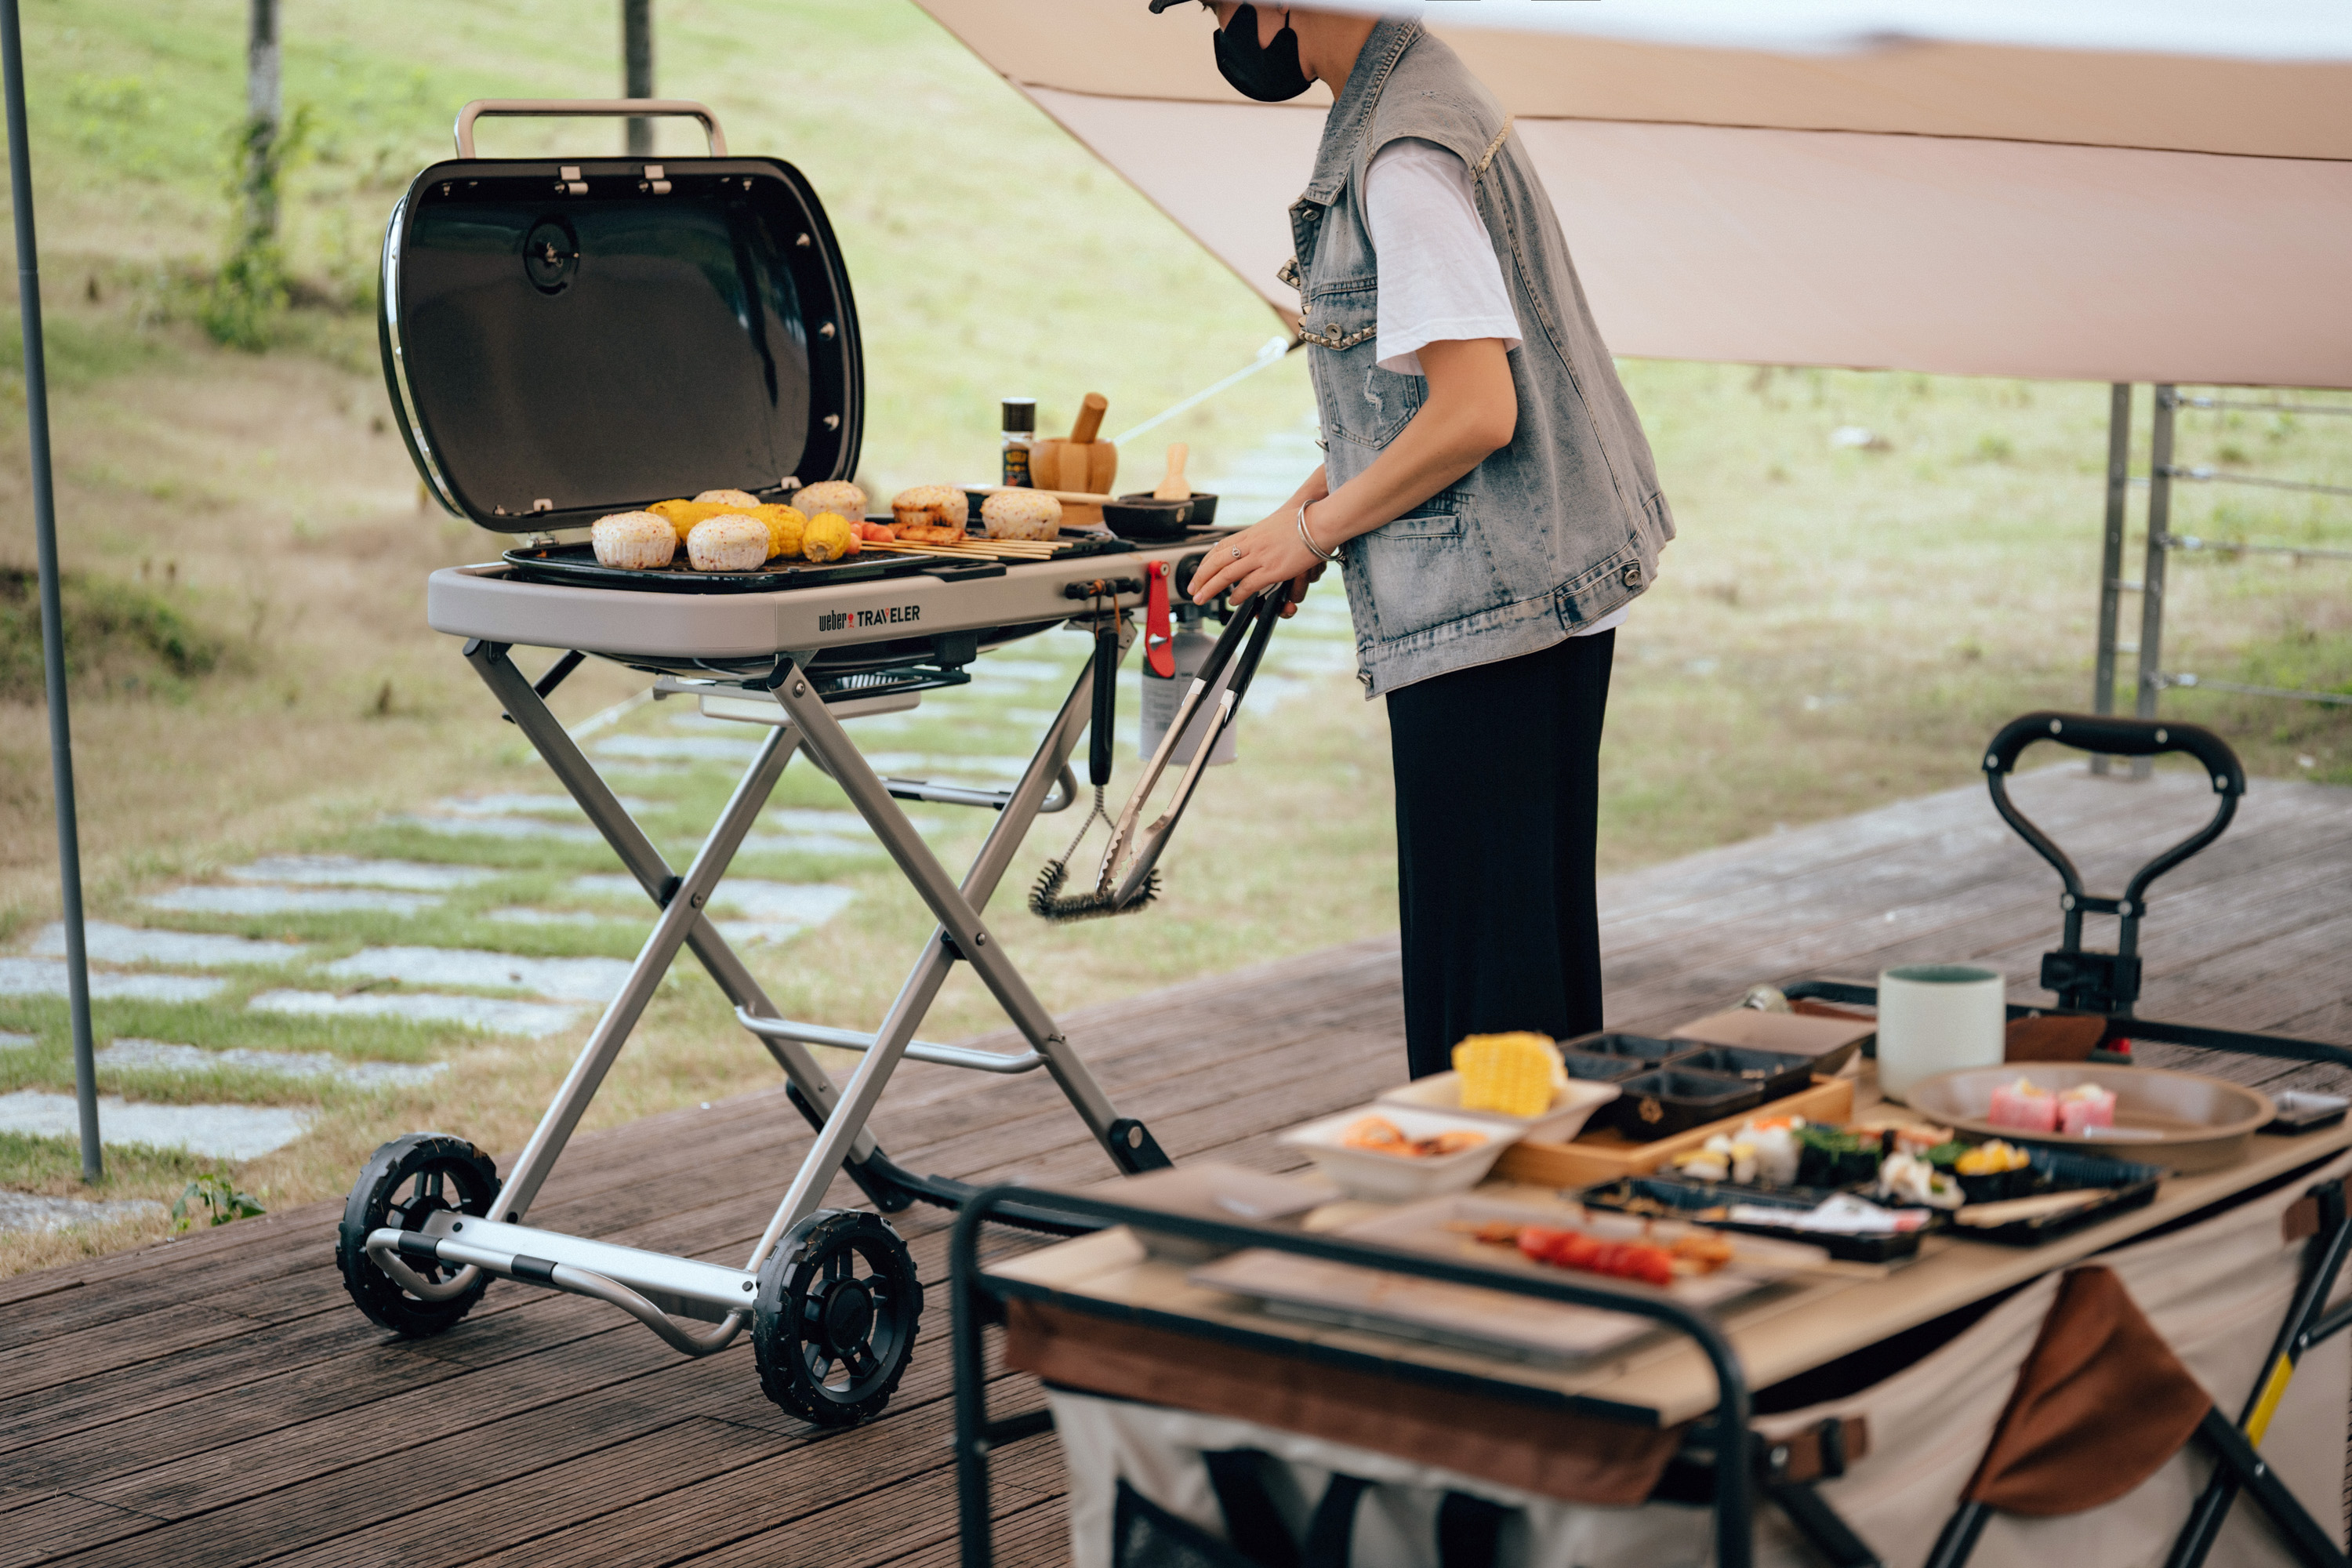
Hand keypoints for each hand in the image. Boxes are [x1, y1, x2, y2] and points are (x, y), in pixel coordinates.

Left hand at [1189, 503, 1327, 616]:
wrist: (1320, 521)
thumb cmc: (1304, 520)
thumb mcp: (1277, 524)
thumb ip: (1265, 535)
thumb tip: (1262, 540)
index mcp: (1252, 533)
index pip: (1220, 547)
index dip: (1206, 562)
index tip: (1198, 571)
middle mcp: (1252, 545)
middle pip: (1217, 562)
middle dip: (1201, 577)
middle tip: (1192, 589)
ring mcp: (1261, 557)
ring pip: (1227, 574)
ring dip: (1211, 588)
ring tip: (1201, 598)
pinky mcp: (1273, 569)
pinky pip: (1249, 585)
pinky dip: (1238, 595)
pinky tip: (1232, 601)